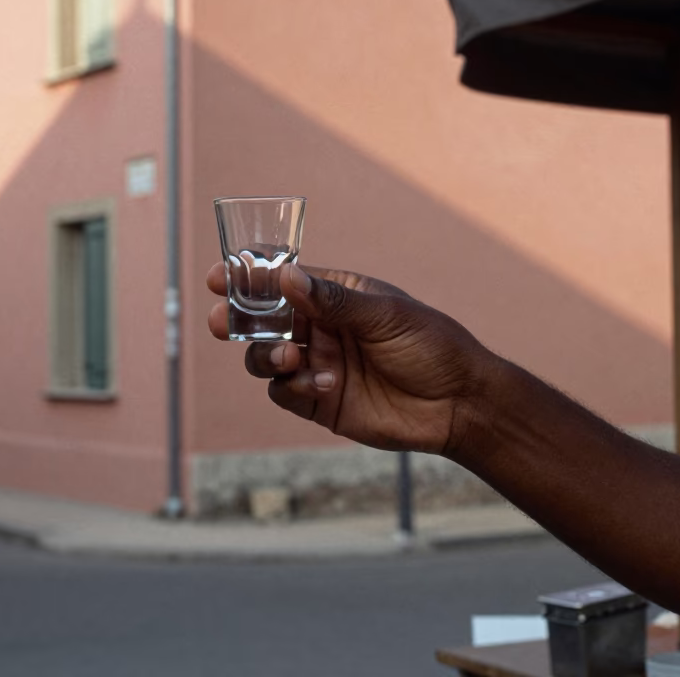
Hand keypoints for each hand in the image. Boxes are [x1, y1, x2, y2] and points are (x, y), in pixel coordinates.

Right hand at [206, 262, 500, 456]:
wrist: (459, 403)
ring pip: (264, 356)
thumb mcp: (385, 314)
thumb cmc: (431, 345)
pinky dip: (291, 387)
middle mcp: (319, 328)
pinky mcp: (318, 402)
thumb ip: (333, 300)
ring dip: (265, 354)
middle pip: (262, 320)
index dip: (248, 278)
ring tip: (291, 356)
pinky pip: (284, 392)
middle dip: (237, 320)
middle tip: (222, 322)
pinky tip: (322, 385)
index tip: (220, 277)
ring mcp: (316, 364)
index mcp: (334, 295)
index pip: (282, 280)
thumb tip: (286, 276)